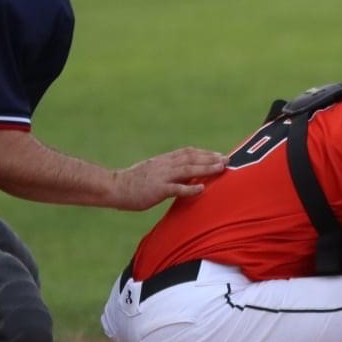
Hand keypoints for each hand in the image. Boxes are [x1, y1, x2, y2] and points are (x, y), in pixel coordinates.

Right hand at [111, 148, 226, 210]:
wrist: (114, 187)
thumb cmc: (133, 182)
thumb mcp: (152, 170)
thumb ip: (167, 170)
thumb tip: (183, 172)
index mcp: (163, 160)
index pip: (187, 152)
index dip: (204, 153)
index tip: (218, 155)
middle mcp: (165, 165)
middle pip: (192, 158)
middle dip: (210, 158)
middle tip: (227, 160)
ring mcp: (161, 176)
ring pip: (188, 169)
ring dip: (206, 168)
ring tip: (221, 169)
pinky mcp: (157, 189)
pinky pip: (176, 188)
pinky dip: (190, 188)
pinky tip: (202, 188)